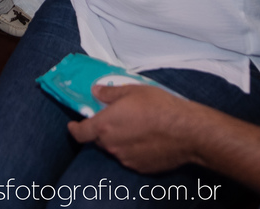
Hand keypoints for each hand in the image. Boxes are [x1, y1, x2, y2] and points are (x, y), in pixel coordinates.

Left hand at [68, 84, 198, 172]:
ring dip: (120, 140)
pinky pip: (130, 157)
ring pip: (116, 149)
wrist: (186, 131)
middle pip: (99, 140)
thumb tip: (96, 92)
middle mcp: (112, 146)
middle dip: (103, 131)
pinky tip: (147, 139)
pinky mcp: (141, 167)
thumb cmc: (159, 107)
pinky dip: (133, 149)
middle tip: (116, 119)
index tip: (73, 125)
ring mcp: (126, 159)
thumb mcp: (132, 91)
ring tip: (137, 127)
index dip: (74, 129)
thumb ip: (110, 93)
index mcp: (105, 126)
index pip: (80, 133)